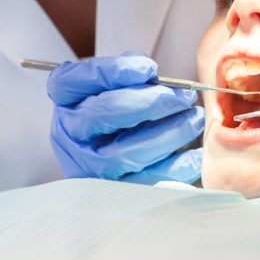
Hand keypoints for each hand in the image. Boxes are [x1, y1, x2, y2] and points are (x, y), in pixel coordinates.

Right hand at [48, 53, 203, 182]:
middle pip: (104, 114)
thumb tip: (148, 72)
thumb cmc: (111, 107)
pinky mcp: (111, 192)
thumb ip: (125, 71)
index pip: (76, 80)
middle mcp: (69, 133)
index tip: (149, 68)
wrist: (101, 151)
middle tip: (183, 97)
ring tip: (193, 119)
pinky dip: (175, 169)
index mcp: (65, 99)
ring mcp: (87, 166)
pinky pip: (146, 183)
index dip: (115, 71)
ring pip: (126, 153)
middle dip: (150, 103)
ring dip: (169, 134)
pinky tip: (194, 155)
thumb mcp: (108, 84)